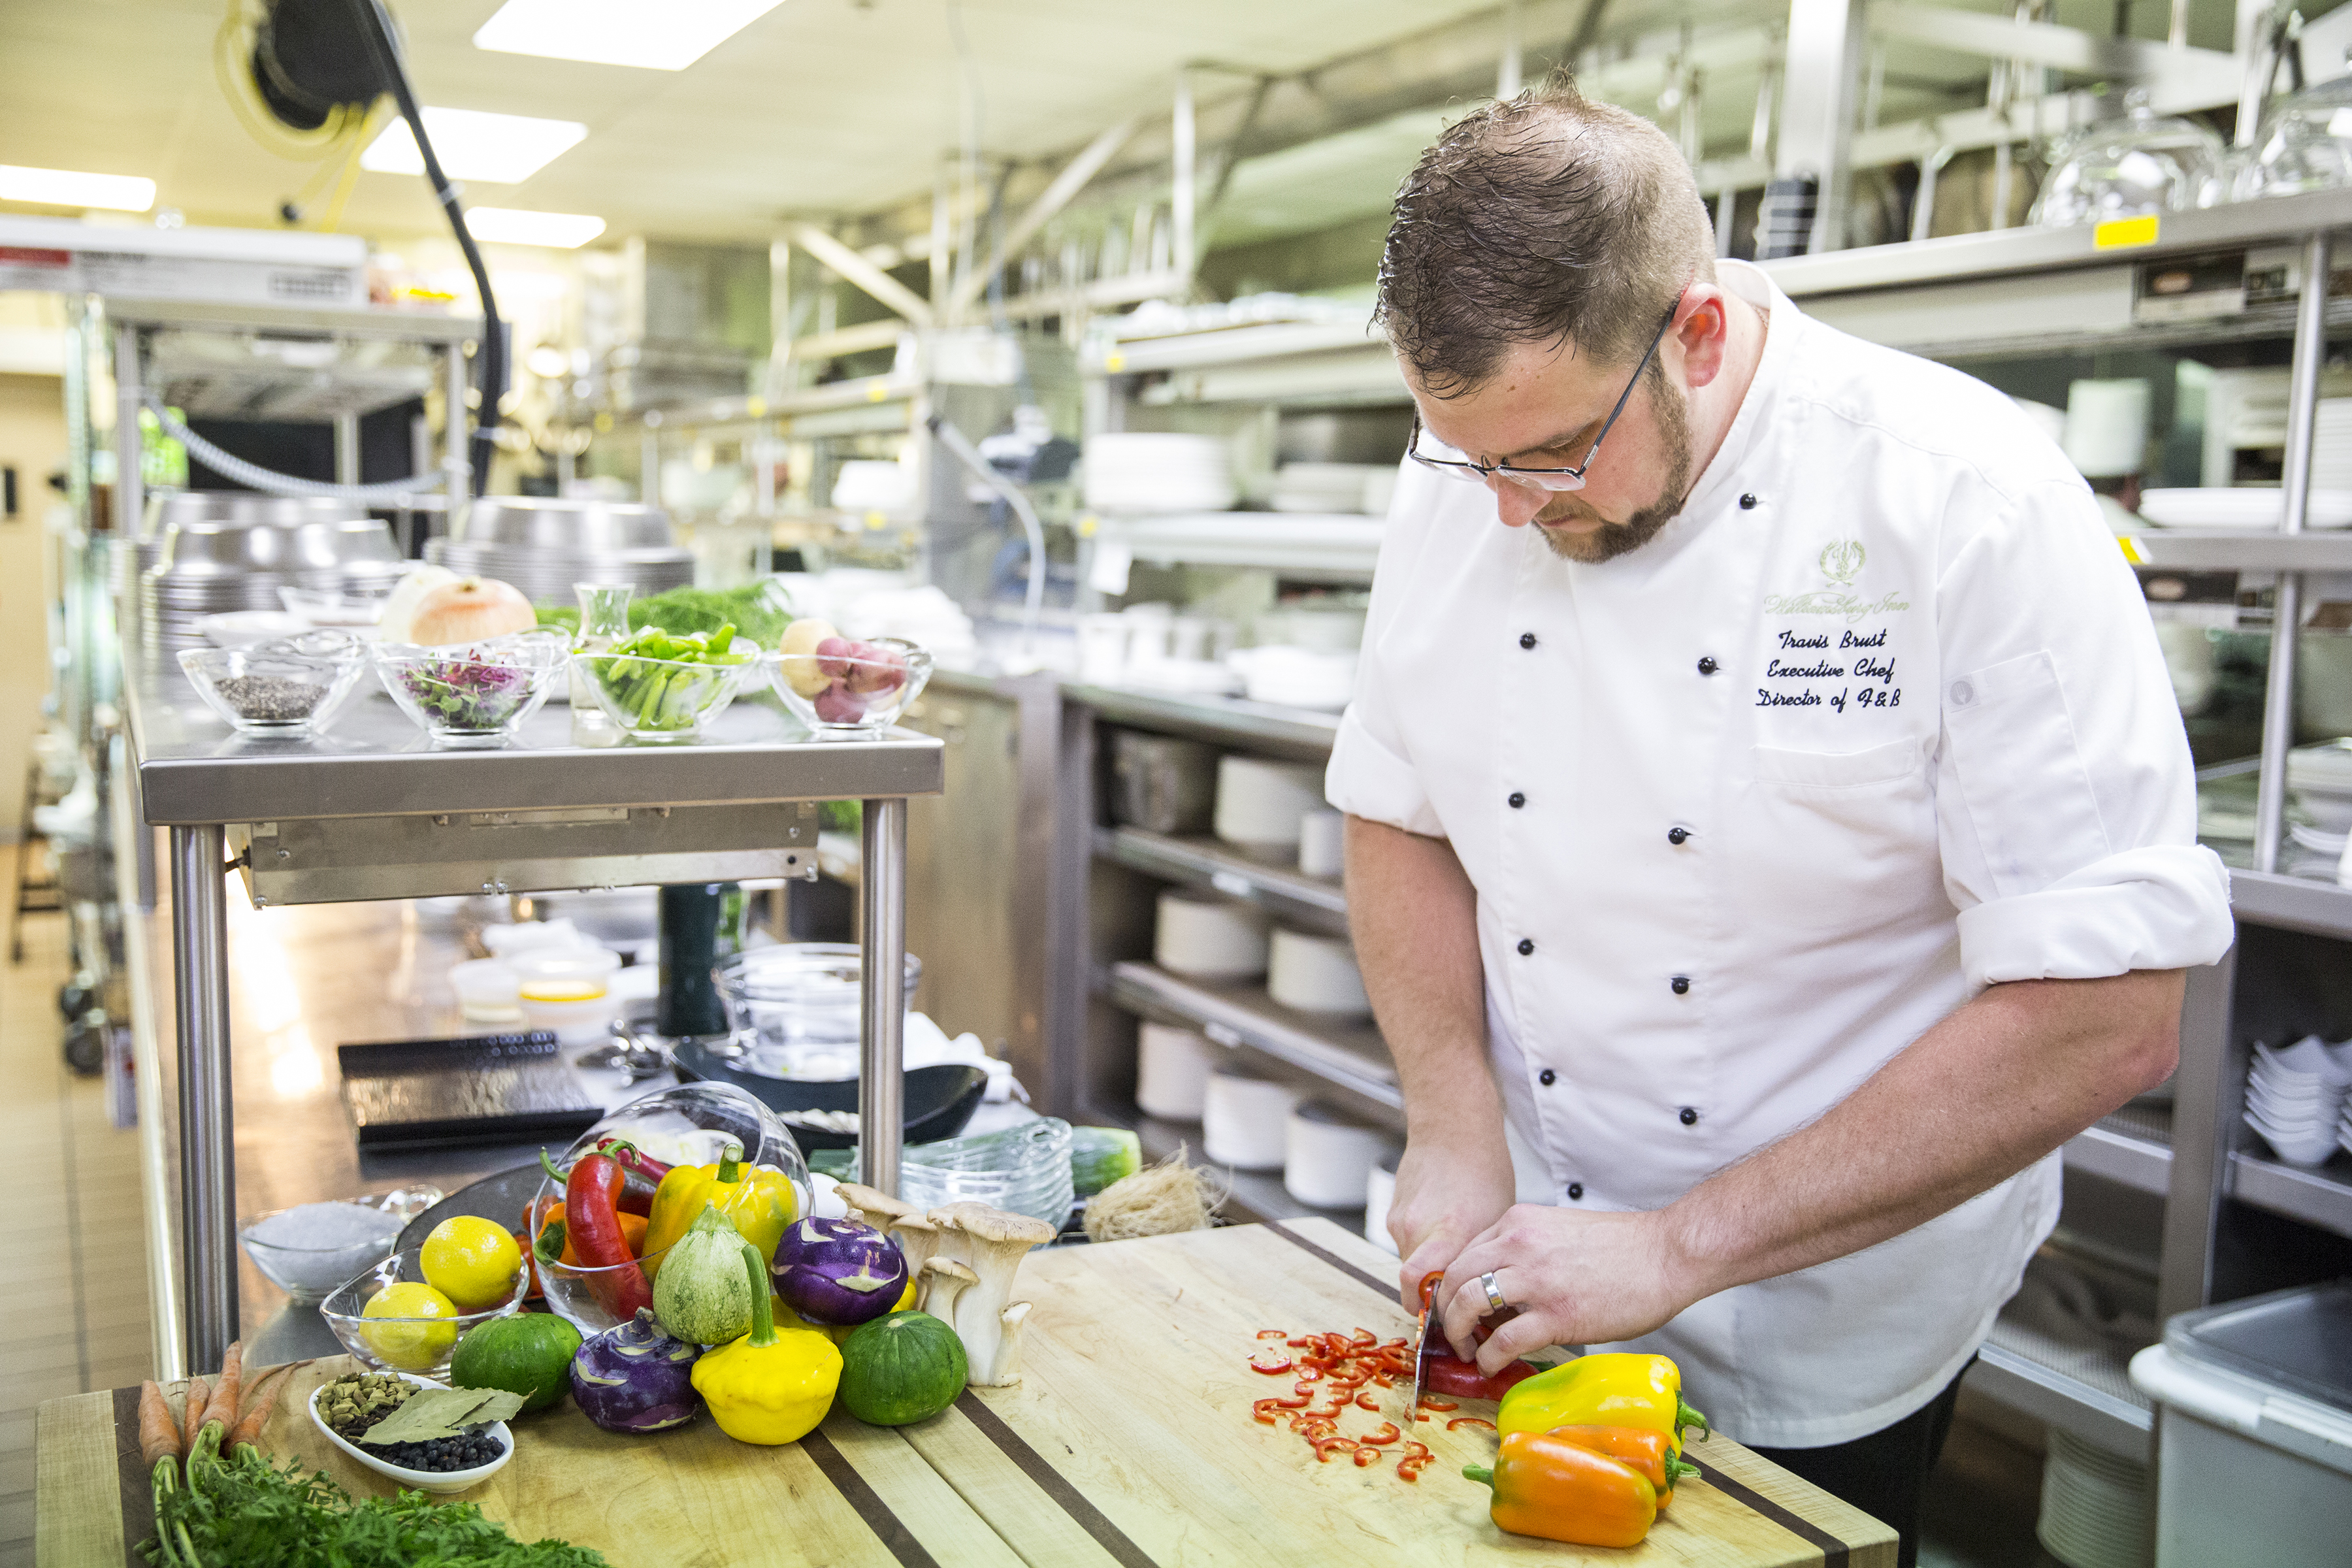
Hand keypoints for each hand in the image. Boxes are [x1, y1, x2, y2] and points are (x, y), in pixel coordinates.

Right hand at [1387, 1132, 1514, 1311]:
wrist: (1452, 1131)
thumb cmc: (1484, 1172)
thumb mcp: (1496, 1222)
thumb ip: (1481, 1261)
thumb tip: (1487, 1301)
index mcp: (1449, 1230)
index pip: (1419, 1286)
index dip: (1430, 1312)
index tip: (1450, 1324)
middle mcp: (1417, 1228)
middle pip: (1414, 1284)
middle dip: (1432, 1298)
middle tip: (1457, 1303)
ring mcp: (1400, 1221)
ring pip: (1409, 1265)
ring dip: (1429, 1272)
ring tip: (1454, 1259)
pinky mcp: (1392, 1214)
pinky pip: (1406, 1244)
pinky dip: (1423, 1249)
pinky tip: (1442, 1234)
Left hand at [1437, 1204, 1701, 1373]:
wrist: (1666, 1254)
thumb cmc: (1622, 1248)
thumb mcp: (1558, 1232)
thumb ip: (1524, 1251)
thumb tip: (1499, 1289)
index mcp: (1518, 1222)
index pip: (1463, 1253)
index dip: (1452, 1286)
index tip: (1454, 1307)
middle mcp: (1518, 1244)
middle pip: (1455, 1278)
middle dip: (1445, 1311)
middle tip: (1452, 1333)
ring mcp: (1535, 1280)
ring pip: (1467, 1305)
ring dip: (1458, 1334)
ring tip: (1468, 1351)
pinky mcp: (1556, 1315)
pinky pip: (1502, 1340)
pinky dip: (1489, 1357)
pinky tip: (1492, 1364)